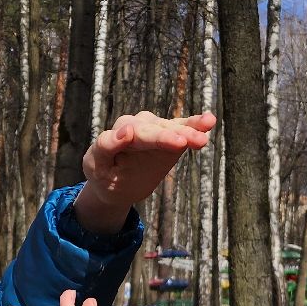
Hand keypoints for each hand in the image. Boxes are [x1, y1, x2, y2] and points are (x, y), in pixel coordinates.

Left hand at [73, 110, 216, 231]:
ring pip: (171, 128)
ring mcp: (153, 128)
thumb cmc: (104, 175)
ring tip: (204, 132)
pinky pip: (183, 129)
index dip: (144, 138)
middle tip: (187, 142)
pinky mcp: (168, 135)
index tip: (156, 138)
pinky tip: (209, 121)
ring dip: (188, 130)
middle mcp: (135, 125)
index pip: (131, 135)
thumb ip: (106, 146)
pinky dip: (195, 125)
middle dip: (171, 135)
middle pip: (155, 130)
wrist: (115, 184)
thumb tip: (126, 130)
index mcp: (114, 135)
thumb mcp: (97, 167)